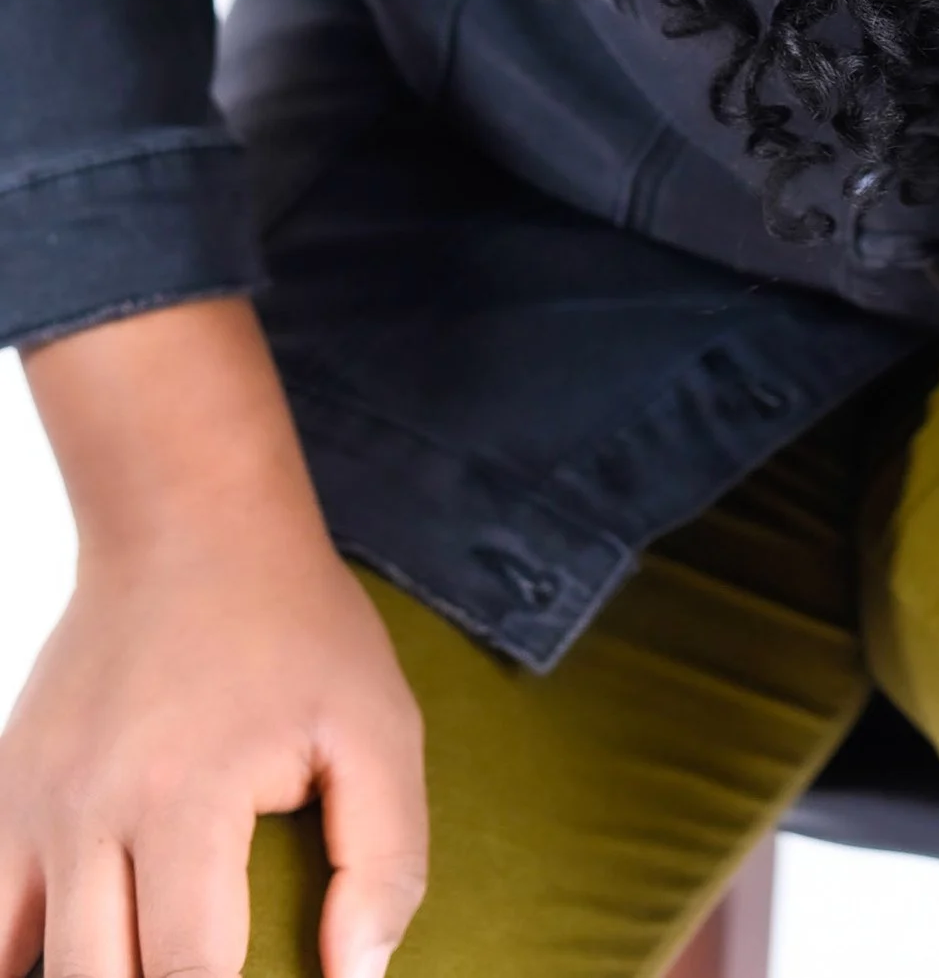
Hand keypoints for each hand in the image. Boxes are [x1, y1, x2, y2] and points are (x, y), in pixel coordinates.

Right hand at [3, 303, 426, 977]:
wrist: (186, 524)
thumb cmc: (292, 626)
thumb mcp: (377, 723)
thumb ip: (383, 856)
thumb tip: (357, 977)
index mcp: (187, 798)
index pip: (189, 977)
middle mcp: (90, 814)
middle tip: (203, 977)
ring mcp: (32, 809)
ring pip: (29, 963)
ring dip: (92, 976)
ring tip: (147, 959)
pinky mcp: (3, 797)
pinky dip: (21, 952)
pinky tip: (73, 954)